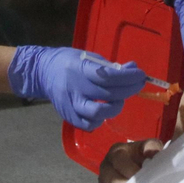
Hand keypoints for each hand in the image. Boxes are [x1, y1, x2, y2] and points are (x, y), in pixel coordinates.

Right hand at [9, 46, 145, 129]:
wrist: (43, 72)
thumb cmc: (70, 62)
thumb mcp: (89, 57)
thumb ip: (110, 66)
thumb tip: (133, 69)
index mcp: (80, 68)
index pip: (109, 76)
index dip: (128, 77)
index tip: (140, 74)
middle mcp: (75, 88)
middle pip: (107, 94)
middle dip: (129, 89)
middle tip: (138, 84)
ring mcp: (70, 104)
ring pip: (98, 113)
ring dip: (115, 106)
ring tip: (120, 99)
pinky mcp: (68, 116)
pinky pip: (88, 125)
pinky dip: (100, 120)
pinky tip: (105, 110)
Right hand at [99, 138, 163, 182]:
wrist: (140, 165)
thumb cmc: (145, 155)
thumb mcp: (150, 146)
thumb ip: (152, 147)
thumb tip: (152, 153)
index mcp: (116, 152)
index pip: (118, 160)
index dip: (130, 169)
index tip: (142, 176)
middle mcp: (106, 166)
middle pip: (110, 179)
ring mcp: (103, 182)